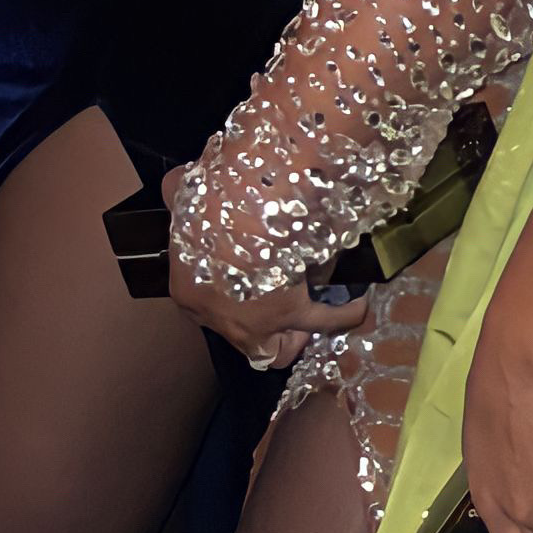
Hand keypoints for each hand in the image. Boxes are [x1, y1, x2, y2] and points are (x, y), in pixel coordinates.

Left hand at [162, 160, 371, 370]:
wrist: (242, 211)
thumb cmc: (208, 202)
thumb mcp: (185, 194)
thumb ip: (177, 192)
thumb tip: (175, 184)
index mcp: (187, 290)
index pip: (205, 305)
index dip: (227, 292)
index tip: (244, 274)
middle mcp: (218, 319)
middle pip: (242, 335)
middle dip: (260, 325)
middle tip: (277, 301)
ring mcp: (255, 325)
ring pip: (278, 349)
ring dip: (296, 335)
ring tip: (313, 318)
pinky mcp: (291, 315)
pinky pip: (322, 322)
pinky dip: (342, 316)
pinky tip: (357, 306)